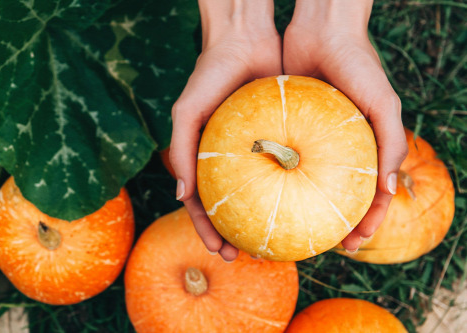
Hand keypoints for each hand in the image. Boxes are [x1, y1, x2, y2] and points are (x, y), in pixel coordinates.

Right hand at [170, 0, 281, 261]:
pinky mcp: (280, 136)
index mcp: (202, 157)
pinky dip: (288, 188)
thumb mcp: (187, 112)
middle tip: (246, 256)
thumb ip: (181, 151)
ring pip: (259, 192)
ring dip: (262, 219)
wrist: (245, 39)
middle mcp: (227, 159)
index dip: (208, 228)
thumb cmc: (209, 74)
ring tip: (274, 242)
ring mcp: (254, 150)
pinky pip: (285, 167)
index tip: (220, 250)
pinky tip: (301, 205)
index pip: (201, 202)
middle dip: (234, 234)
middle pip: (230, 205)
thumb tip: (180, 195)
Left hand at [283, 0, 407, 251]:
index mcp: (358, 150)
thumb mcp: (383, 104)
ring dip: (284, 210)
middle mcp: (329, 150)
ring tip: (272, 232)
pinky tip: (250, 197)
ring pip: (291, 185)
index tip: (349, 245)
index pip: (362, 198)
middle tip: (310, 248)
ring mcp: (302, 140)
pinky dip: (263, 179)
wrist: (320, 30)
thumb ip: (391, 145)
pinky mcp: (277, 128)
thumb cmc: (358, 64)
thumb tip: (390, 192)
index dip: (360, 224)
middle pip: (324, 198)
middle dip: (318, 228)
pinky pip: (268, 159)